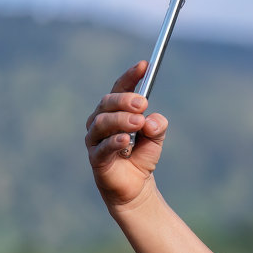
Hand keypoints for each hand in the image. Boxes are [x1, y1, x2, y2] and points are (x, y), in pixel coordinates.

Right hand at [85, 60, 167, 209]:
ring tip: (138, 123)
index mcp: (115, 111)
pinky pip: (102, 147)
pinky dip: (114, 141)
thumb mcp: (156, 138)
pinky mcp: (96, 158)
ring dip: (121, 120)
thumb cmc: (142, 156)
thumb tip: (152, 120)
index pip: (120, 88)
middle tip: (143, 104)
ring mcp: (95, 139)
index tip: (145, 65)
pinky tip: (126, 140)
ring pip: (103, 122)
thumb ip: (157, 126)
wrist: (136, 187)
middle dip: (125, 101)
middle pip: (108, 103)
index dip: (131, 76)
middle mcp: (100, 121)